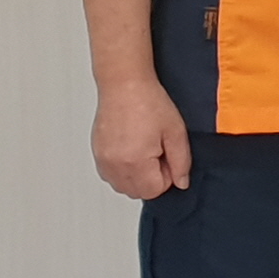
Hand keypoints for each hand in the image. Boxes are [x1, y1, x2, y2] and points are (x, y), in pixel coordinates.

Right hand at [90, 76, 191, 200]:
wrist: (124, 84)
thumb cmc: (148, 101)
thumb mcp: (175, 131)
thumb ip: (181, 161)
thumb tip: (181, 183)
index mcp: (135, 162)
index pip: (155, 191)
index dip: (167, 175)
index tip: (168, 155)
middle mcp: (115, 165)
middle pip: (138, 192)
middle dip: (152, 178)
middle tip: (157, 151)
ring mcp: (103, 161)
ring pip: (123, 186)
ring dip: (137, 176)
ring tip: (143, 148)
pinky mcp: (97, 154)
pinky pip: (111, 176)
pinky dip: (123, 170)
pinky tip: (131, 149)